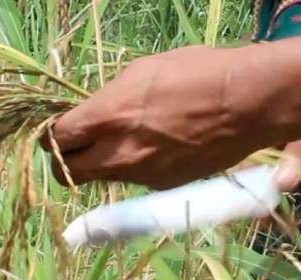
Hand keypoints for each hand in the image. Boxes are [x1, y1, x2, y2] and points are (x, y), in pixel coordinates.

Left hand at [42, 45, 278, 189]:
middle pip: (67, 173)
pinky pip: (135, 181)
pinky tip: (158, 149)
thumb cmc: (197, 72)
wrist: (248, 103)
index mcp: (106, 116)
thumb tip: (97, 113)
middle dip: (65, 161)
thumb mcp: (142, 72)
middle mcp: (117, 152)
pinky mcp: (163, 187)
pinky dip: (135, 169)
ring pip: (102, 178)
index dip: (52, 136)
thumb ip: (110, 99)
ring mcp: (141, 175)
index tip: (59, 131)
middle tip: (77, 148)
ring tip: (126, 142)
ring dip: (101, 164)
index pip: (55, 140)